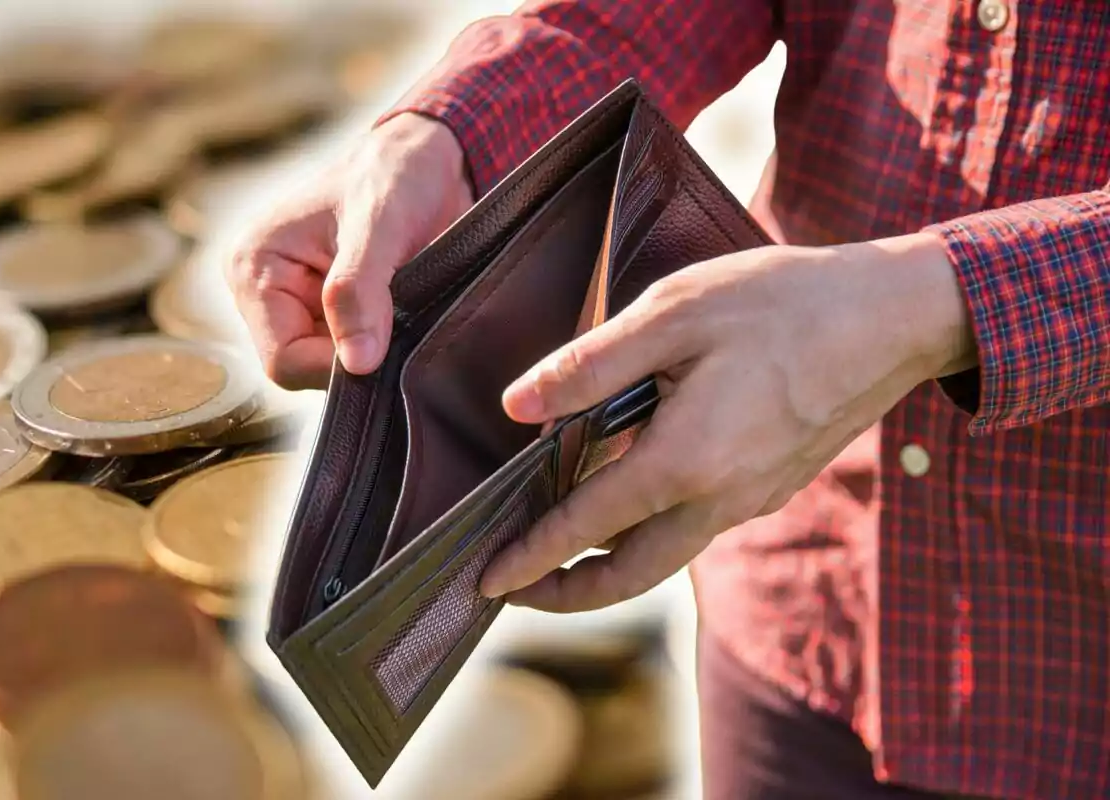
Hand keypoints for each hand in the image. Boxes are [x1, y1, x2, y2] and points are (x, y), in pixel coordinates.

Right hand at [228, 114, 473, 387]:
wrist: (427, 161)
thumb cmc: (394, 175)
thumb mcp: (377, 224)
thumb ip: (358, 291)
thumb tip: (357, 362)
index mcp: (254, 268)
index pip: (282, 360)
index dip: (332, 366)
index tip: (381, 347)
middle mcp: (267, 294)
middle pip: (305, 369)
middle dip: (353, 356)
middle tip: (397, 319)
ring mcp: (300, 307)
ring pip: (332, 366)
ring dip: (372, 349)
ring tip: (400, 307)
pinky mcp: (331, 314)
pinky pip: (354, 354)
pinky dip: (382, 344)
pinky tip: (403, 314)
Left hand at [479, 233, 975, 610]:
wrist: (893, 316)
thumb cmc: (783, 303)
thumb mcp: (674, 314)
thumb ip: (591, 365)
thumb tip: (518, 406)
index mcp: (685, 461)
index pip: (585, 526)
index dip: (530, 556)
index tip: (488, 579)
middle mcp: (720, 499)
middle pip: (629, 575)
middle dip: (568, 595)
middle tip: (517, 592)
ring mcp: (752, 498)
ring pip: (666, 557)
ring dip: (609, 569)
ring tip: (563, 556)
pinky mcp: (772, 485)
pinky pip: (698, 528)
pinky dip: (650, 535)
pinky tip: (631, 500)